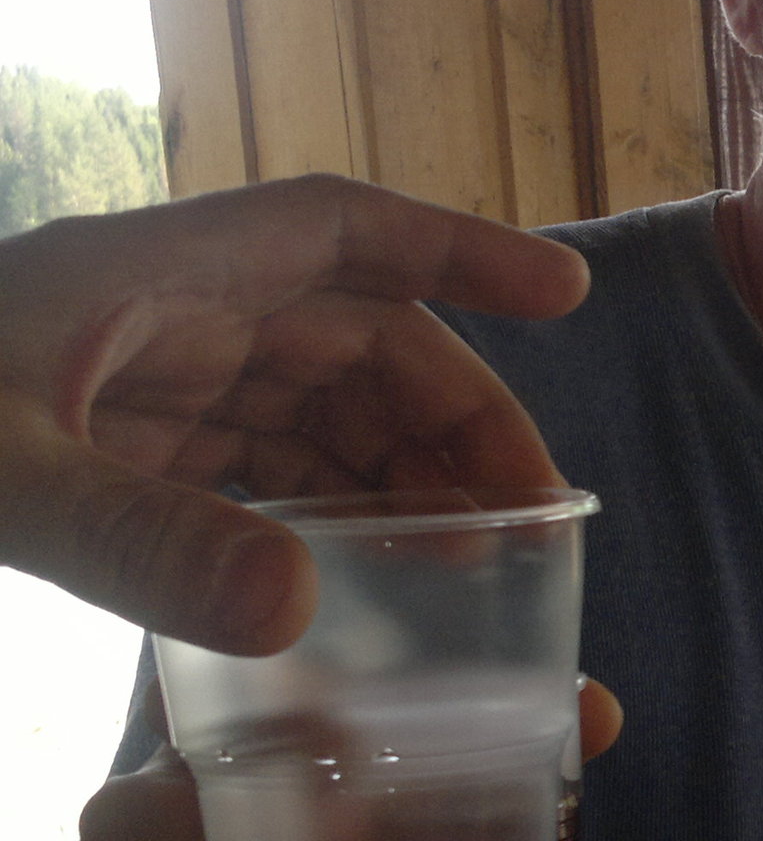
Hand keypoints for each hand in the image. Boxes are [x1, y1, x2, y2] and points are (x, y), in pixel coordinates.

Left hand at [0, 175, 589, 651]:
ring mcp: (143, 383)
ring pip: (314, 405)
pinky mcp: (117, 447)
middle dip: (452, 412)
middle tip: (534, 515)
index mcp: (148, 273)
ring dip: (401, 470)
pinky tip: (367, 574)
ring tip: (474, 559)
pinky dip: (323, 509)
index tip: (565, 296)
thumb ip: (136, 542)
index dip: (458, 249)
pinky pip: (254, 464)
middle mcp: (165, 315)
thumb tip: (297, 612)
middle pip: (352, 335)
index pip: (336, 228)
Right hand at [81, 681, 624, 840]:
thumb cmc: (389, 835)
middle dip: (195, 834)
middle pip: (122, 818)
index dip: (223, 708)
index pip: (188, 705)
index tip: (314, 722)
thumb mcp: (443, 788)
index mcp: (236, 748)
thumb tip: (598, 710)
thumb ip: (512, 738)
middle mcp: (177, 828)